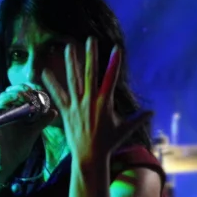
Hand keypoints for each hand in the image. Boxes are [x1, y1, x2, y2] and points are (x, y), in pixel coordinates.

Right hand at [0, 84, 56, 178]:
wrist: (10, 162)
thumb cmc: (20, 145)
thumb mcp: (34, 131)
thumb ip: (42, 121)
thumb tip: (55, 111)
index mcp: (14, 112)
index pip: (17, 94)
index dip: (25, 88)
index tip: (36, 87)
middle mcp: (5, 114)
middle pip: (7, 95)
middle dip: (17, 89)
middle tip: (28, 90)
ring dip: (7, 98)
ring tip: (19, 96)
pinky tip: (6, 116)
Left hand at [42, 37, 151, 164]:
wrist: (90, 157)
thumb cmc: (108, 143)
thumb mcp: (125, 130)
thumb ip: (138, 119)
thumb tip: (152, 112)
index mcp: (105, 103)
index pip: (111, 78)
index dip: (114, 63)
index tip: (116, 48)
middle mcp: (90, 101)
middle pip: (90, 74)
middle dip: (90, 56)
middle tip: (89, 40)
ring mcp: (77, 106)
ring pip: (73, 80)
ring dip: (71, 63)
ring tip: (67, 47)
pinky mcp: (66, 112)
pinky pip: (58, 95)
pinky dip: (51, 84)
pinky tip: (44, 71)